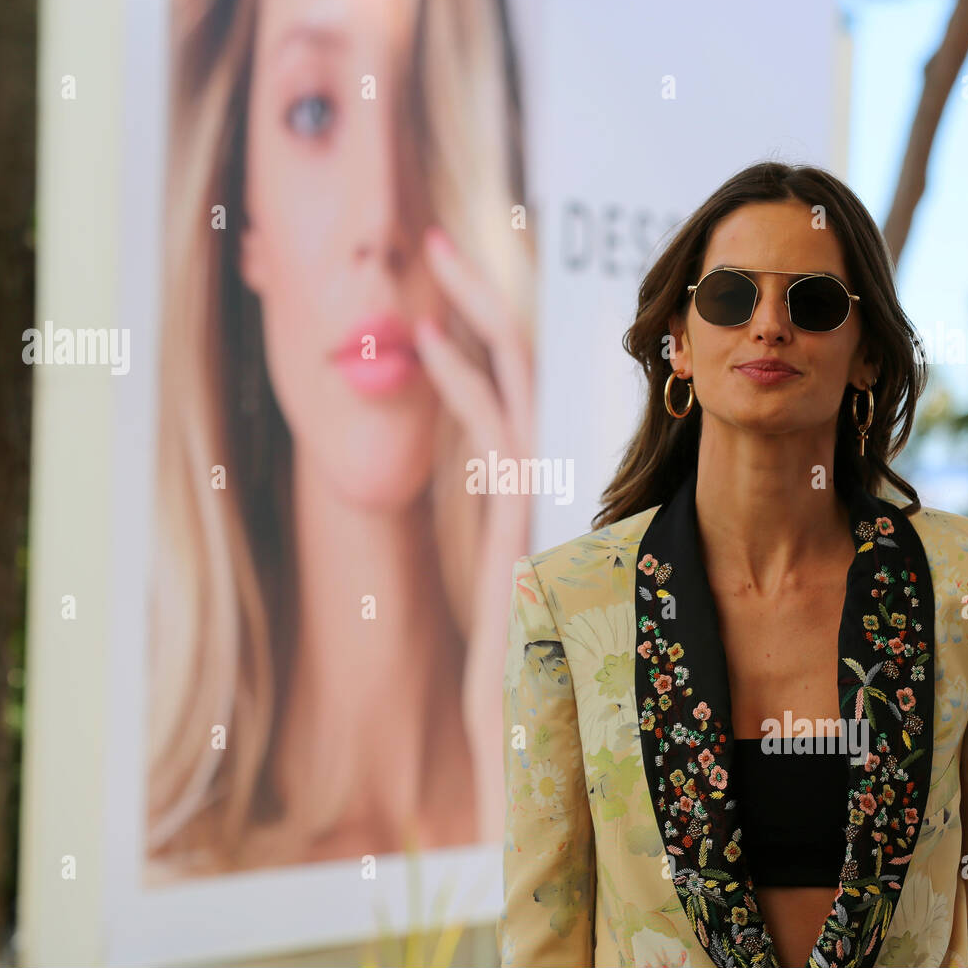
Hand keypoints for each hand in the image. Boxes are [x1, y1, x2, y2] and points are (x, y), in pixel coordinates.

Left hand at [413, 225, 533, 844]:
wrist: (528, 730)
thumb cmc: (513, 664)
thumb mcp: (503, 577)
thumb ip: (501, 521)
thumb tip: (492, 485)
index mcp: (532, 480)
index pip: (512, 381)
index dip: (481, 324)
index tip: (444, 283)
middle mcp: (539, 475)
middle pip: (515, 358)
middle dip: (476, 292)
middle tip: (436, 237)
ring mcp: (534, 491)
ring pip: (511, 377)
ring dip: (470, 309)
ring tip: (431, 253)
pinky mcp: (519, 516)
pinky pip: (493, 429)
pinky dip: (460, 375)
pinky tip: (428, 337)